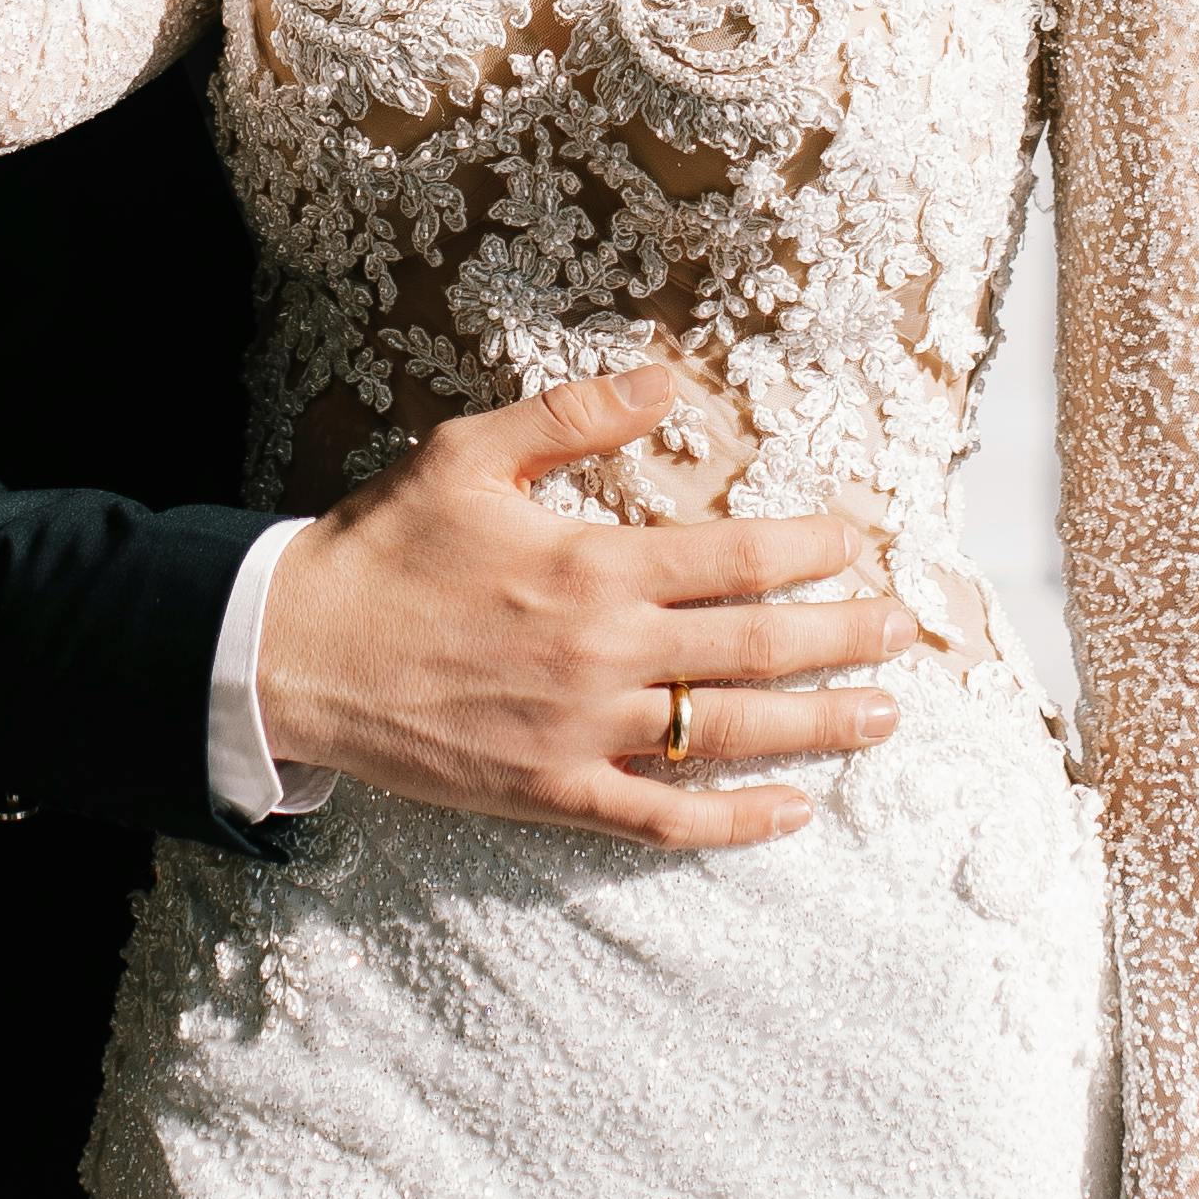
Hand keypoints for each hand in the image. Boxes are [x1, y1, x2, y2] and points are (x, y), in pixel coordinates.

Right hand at [255, 366, 915, 854]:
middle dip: (844, 636)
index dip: (813, 549)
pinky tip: (790, 812)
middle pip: (757, 647)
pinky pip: (664, 817)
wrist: (294, 653)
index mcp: (593, 565)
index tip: (861, 541)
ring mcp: (584, 732)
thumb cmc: (381, 547)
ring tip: (882, 717)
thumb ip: (575, 418)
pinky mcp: (554, 793)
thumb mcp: (469, 453)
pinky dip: (733, 819)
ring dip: (818, 725)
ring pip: (730, 732)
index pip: (737, 558)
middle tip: (904, 630)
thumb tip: (668, 380)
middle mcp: (604, 653)